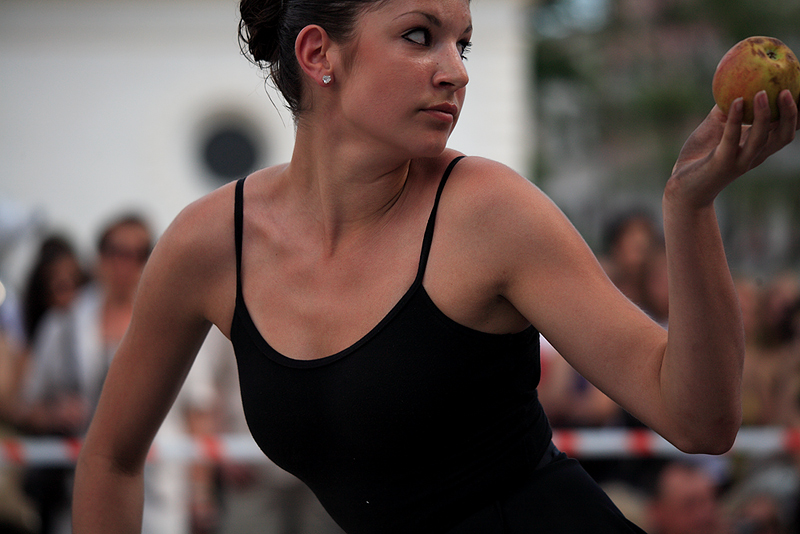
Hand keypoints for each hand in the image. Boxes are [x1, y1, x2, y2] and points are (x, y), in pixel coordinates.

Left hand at [670, 89, 797, 207]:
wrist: (683, 187)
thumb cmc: (700, 155)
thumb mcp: (716, 127)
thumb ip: (727, 108)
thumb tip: (734, 80)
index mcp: (759, 147)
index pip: (787, 129)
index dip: (798, 113)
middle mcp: (755, 155)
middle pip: (784, 135)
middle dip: (791, 114)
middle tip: (788, 90)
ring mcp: (740, 161)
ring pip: (761, 139)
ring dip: (764, 115)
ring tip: (763, 93)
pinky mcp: (722, 163)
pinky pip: (731, 139)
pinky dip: (736, 120)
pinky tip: (737, 102)